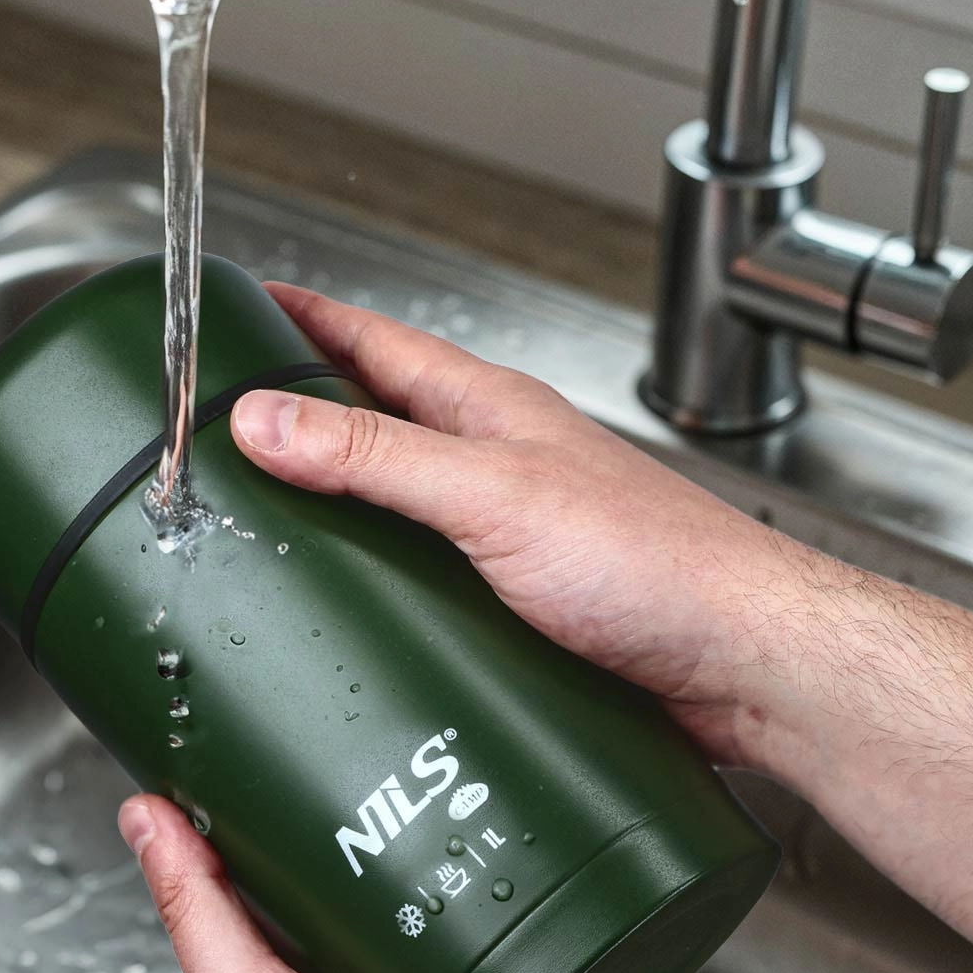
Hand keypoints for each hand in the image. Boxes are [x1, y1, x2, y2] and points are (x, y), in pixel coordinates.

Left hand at [119, 791, 811, 972]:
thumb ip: (202, 913)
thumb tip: (144, 820)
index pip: (251, 888)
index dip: (258, 820)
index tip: (282, 746)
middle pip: (346, 904)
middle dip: (367, 843)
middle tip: (398, 762)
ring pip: (420, 936)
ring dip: (438, 890)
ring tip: (462, 814)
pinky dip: (501, 946)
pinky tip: (517, 907)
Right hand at [231, 283, 802, 771]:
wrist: (741, 666)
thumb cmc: (657, 564)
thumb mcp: (492, 494)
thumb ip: (377, 457)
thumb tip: (267, 419)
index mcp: (490, 413)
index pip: (377, 345)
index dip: (308, 321)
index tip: (247, 306)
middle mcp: (497, 466)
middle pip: (378, 427)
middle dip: (304, 420)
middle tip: (231, 425)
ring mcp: (505, 536)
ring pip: (398, 510)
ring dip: (338, 514)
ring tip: (268, 525)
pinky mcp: (513, 607)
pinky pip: (422, 583)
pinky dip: (375, 589)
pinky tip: (348, 614)